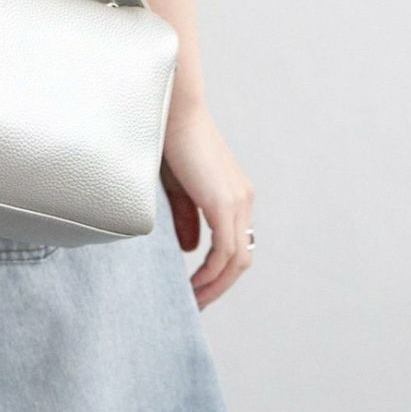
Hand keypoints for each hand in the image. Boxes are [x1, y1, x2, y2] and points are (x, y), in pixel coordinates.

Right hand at [160, 104, 255, 308]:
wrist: (171, 107)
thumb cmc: (167, 138)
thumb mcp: (176, 186)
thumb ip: (187, 217)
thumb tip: (192, 249)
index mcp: (234, 193)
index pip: (235, 243)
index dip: (219, 271)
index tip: (196, 287)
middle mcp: (243, 199)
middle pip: (241, 258)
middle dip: (220, 286)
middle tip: (196, 304)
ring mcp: (237, 201)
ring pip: (237, 260)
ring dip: (216, 286)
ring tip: (193, 302)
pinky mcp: (223, 202)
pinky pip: (225, 252)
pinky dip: (212, 273)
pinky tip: (194, 285)